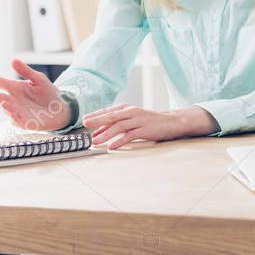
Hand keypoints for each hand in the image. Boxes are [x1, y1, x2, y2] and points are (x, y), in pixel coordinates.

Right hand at [0, 59, 72, 130]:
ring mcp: (16, 111)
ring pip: (5, 109)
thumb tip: (13, 60)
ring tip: (4, 101)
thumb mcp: (38, 79)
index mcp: (13, 87)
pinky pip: (15, 119)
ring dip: (4, 106)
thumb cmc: (48, 93)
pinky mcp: (23, 122)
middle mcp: (11, 99)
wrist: (61, 109)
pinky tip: (13, 110)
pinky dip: (14, 115)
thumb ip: (26, 71)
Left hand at [82, 105, 216, 149]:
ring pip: (119, 126)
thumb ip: (115, 125)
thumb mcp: (130, 119)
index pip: (108, 111)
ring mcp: (138, 120)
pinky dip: (120, 141)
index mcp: (126, 108)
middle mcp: (131, 112)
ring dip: (106, 134)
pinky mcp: (145, 130)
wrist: (170, 122)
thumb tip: (97, 133)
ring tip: (96, 141)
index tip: (84, 120)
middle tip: (86, 125)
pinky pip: (130, 136)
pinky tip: (112, 146)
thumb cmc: (147, 121)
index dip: (96, 115)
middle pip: (111, 116)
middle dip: (98, 120)